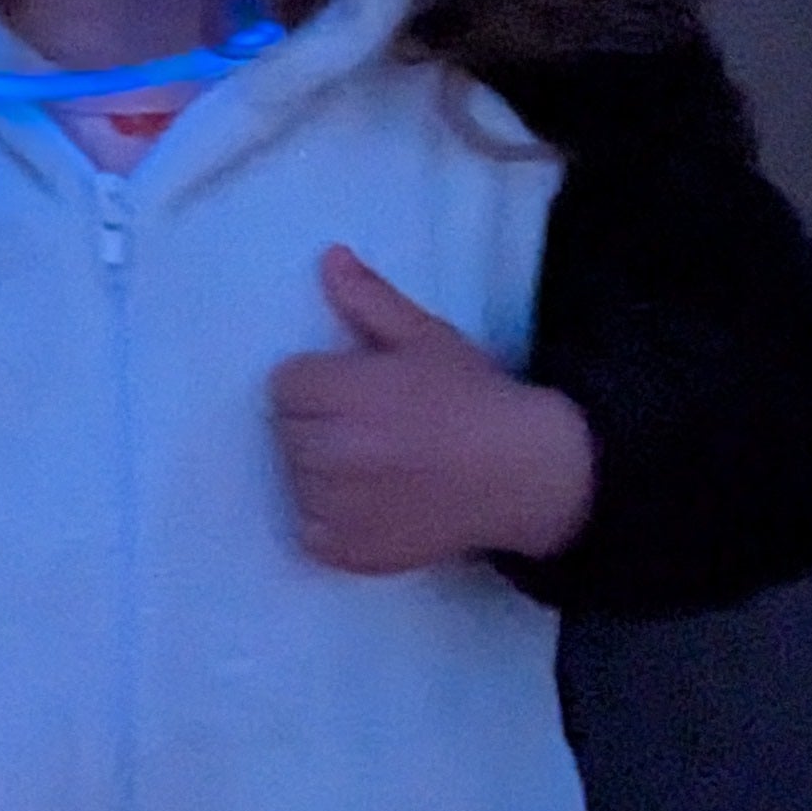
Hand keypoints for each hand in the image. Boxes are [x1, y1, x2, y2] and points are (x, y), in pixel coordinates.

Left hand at [269, 246, 596, 575]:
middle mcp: (335, 451)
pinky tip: (368, 504)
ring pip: (294, 479)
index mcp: (346, 392)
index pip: (286, 383)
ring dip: (320, 471)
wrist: (526, 472)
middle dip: (317, 422)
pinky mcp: (350, 552)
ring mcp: (340, 507)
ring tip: (371, 465)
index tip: (352, 389)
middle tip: (366, 426)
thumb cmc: (474, 398)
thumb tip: (328, 258)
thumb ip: (369, 300)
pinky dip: (328, 522)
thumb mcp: (426, 337)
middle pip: (286, 430)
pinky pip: (309, 532)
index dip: (317, 382)